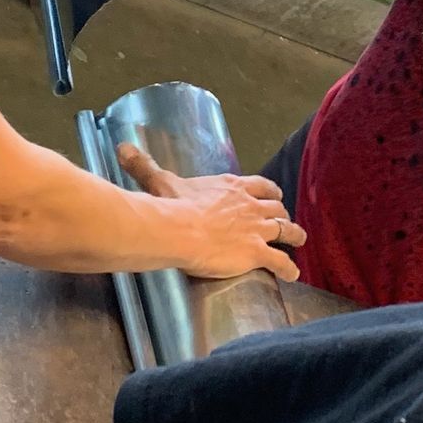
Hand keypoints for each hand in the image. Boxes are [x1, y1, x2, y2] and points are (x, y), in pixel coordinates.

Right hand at [118, 147, 307, 282]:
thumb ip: (145, 166)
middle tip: (285, 222)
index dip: (268, 191)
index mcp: (232, 187)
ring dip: (294, 235)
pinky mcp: (256, 252)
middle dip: (283, 214)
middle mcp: (250, 205)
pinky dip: (289, 268)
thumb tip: (123, 148)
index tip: (273, 195)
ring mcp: (256, 228)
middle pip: (276, 207)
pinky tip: (294, 274)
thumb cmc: (171, 206)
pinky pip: (280, 261)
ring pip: (286, 230)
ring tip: (299, 240)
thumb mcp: (160, 182)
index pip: (259, 185)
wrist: (178, 230)